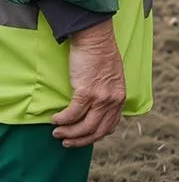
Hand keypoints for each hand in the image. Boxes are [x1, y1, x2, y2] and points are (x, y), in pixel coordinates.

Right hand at [52, 20, 125, 146]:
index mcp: (120, 98)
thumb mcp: (112, 78)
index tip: (84, 138)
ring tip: (57, 133)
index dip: (96, 135)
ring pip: (85, 126)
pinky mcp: (86, 91)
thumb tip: (98, 108)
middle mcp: (113, 100)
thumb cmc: (100, 55)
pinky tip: (55, 119)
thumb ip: (108, 93)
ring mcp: (101, 97)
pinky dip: (62, 119)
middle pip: (98, 131)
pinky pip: (72, 113)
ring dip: (69, 133)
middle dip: (80, 140)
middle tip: (66, 142)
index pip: (110, 125)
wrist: (95, 39)